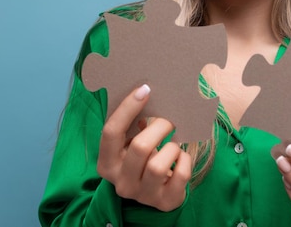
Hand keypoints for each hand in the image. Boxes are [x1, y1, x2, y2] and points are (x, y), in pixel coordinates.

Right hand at [97, 84, 191, 210]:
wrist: (156, 192)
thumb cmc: (142, 161)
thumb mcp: (128, 145)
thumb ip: (130, 125)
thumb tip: (144, 93)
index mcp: (106, 164)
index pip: (111, 132)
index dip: (128, 108)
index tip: (145, 89)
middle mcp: (121, 183)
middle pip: (140, 147)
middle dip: (160, 127)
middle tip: (169, 121)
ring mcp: (143, 195)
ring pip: (158, 165)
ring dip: (171, 147)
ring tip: (173, 145)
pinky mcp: (165, 202)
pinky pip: (180, 175)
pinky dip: (184, 160)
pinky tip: (180, 158)